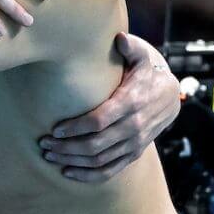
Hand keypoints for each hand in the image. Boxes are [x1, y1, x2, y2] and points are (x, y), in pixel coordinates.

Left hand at [39, 32, 179, 181]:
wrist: (170, 94)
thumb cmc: (146, 70)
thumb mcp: (141, 54)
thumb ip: (130, 46)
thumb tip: (119, 38)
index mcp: (131, 102)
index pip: (99, 121)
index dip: (75, 128)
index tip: (53, 130)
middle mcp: (134, 127)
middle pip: (95, 144)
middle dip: (66, 147)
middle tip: (44, 145)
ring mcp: (135, 143)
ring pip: (100, 160)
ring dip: (72, 162)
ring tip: (49, 156)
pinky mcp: (134, 153)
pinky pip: (111, 170)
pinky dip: (89, 175)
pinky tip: (68, 172)